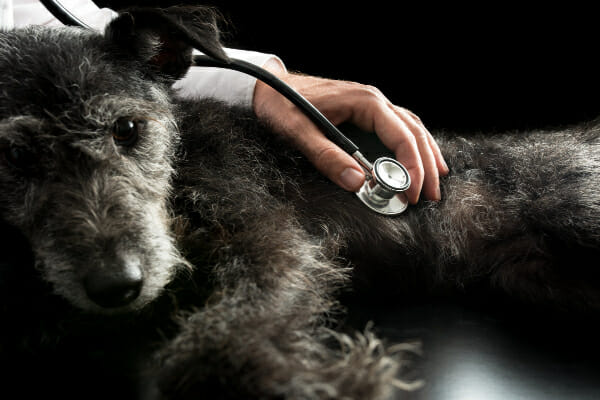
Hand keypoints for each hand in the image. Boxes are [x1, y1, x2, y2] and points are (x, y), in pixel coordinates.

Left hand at [253, 60, 448, 202]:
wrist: (268, 86)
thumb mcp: (300, 133)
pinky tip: (416, 158)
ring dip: (425, 153)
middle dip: (427, 165)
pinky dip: (412, 144)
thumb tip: (357, 182)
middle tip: (432, 195)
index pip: (401, 136)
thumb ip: (327, 157)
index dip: (412, 167)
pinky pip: (398, 127)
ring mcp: (370, 104)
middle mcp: (373, 100)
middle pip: (413, 132)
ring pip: (410, 127)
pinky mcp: (364, 112)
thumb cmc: (282, 105)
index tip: (414, 193)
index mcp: (364, 102)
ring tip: (436, 179)